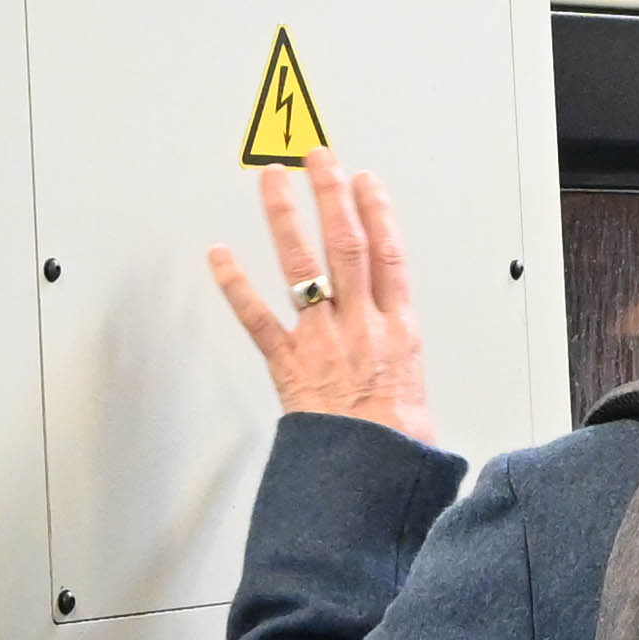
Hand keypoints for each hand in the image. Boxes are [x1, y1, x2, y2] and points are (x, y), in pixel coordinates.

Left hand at [207, 157, 435, 440]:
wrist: (373, 480)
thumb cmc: (397, 451)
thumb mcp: (419, 401)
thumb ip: (400, 369)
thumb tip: (397, 364)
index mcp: (400, 331)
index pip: (390, 255)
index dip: (378, 213)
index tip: (367, 182)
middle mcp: (362, 326)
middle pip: (347, 245)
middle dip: (332, 196)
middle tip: (318, 159)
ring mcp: (323, 340)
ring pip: (304, 266)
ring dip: (287, 218)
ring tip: (272, 180)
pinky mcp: (289, 364)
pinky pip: (258, 318)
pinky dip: (236, 284)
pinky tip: (219, 255)